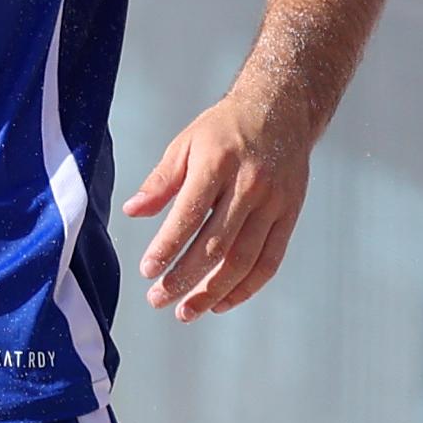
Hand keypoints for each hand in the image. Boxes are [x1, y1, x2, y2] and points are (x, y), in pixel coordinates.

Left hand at [121, 93, 311, 321]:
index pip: (189, 215)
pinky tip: (222, 302)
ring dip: (213, 292)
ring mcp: (274, 204)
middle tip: (158, 298)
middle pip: (216, 245)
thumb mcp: (185, 143)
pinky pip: (269, 261)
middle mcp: (249, 186)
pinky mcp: (290, 216)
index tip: (147, 270)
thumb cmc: (223, 129)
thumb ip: (160, 181)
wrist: (280, 111)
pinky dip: (246, 287)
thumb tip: (132, 212)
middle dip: (185, 278)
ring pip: (244, 260)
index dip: (167, 247)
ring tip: (187, 311)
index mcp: (218, 164)